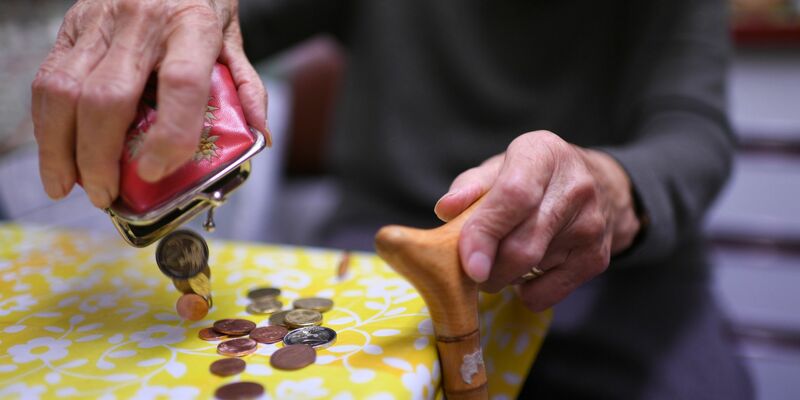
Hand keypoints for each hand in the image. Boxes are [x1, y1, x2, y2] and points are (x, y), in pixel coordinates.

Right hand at [31, 0, 267, 207]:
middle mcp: (141, 21)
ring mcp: (99, 21)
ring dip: (60, 148)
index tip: (156, 170)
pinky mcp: (71, 25)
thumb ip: (246, 86)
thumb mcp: (231, 38)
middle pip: (109, 97)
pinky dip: (46, 122)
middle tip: (106, 194)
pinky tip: (55, 151)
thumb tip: (259, 135)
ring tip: (68, 185)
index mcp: (191, 25)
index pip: (182, 83)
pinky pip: (48, 78)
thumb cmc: (199, 1)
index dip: (170, 133)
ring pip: (64, 90)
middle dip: (99, 158)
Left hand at [434, 131, 640, 311]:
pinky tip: (528, 270)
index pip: (514, 196)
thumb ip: (470, 186)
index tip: (468, 264)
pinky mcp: (597, 258)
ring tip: (504, 255)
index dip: (486, 232)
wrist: (602, 187)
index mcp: (544, 155)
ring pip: (530, 271)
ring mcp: (590, 226)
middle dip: (487, 269)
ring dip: (504, 276)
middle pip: (522, 247)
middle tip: (471, 268)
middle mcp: (575, 188)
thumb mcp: (501, 167)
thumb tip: (446, 209)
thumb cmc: (534, 177)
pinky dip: (525, 292)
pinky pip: (546, 294)